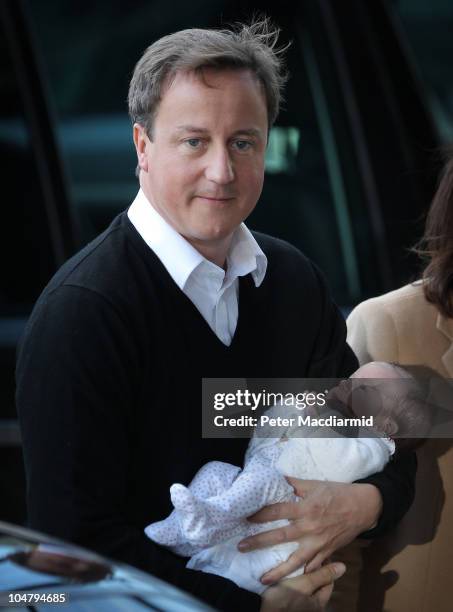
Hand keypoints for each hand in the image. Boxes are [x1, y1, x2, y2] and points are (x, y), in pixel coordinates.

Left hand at [239, 478, 381, 583]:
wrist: (363, 506)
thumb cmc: (338, 493)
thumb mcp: (315, 484)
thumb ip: (295, 484)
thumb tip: (277, 479)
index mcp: (305, 508)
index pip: (277, 512)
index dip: (260, 515)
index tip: (246, 519)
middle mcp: (309, 527)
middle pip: (280, 536)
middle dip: (259, 542)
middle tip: (242, 547)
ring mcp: (319, 542)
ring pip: (296, 560)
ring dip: (279, 570)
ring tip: (263, 579)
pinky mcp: (328, 552)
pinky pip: (314, 567)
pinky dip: (303, 574)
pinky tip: (291, 583)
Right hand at [260, 561, 345, 610]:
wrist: (260, 608)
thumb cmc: (284, 598)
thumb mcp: (304, 585)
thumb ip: (322, 575)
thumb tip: (344, 566)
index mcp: (319, 602)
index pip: (329, 581)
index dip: (326, 566)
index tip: (319, 552)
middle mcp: (312, 605)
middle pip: (318, 583)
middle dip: (314, 569)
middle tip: (308, 554)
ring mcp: (301, 604)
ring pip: (306, 585)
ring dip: (303, 573)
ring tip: (298, 559)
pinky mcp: (289, 602)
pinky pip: (297, 587)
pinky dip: (295, 578)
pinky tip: (289, 570)